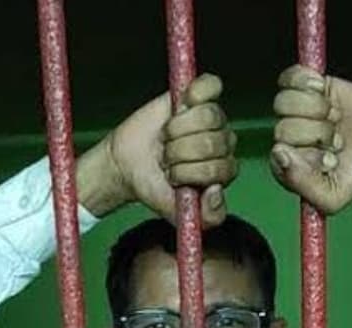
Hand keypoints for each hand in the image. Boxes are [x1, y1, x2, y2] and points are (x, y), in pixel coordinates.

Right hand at [102, 74, 236, 225]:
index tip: (171, 177)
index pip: (217, 170)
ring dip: (178, 129)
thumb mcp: (179, 214)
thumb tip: (217, 190)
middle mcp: (223, 144)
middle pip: (212, 143)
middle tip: (165, 158)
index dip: (189, 173)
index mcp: (223, 172)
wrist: (128, 166)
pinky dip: (195, 94)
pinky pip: (212, 85)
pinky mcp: (199, 95)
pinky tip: (182, 104)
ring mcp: (213, 118)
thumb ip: (208, 217)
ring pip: (209, 116)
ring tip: (166, 138)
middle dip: (180, 153)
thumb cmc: (155, 188)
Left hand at [270, 65, 351, 214]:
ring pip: (284, 102)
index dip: (308, 154)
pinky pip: (289, 77)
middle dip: (318, 134)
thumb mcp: (332, 197)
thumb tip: (279, 153)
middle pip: (283, 128)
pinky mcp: (307, 88)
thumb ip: (301, 184)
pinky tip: (324, 91)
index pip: (279, 155)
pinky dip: (307, 82)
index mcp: (287, 168)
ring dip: (316, 109)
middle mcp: (287, 141)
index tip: (330, 159)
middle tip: (338, 140)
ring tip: (335, 119)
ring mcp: (295, 113)